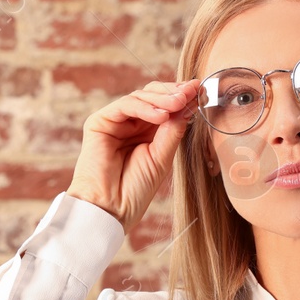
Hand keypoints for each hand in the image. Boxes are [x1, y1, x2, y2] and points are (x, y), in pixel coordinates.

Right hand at [66, 78, 200, 234]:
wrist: (111, 209)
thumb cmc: (134, 190)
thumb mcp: (162, 157)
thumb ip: (173, 130)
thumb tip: (188, 104)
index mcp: (147, 132)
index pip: (165, 105)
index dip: (182, 96)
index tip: (201, 90)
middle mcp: (131, 123)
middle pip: (152, 95)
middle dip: (173, 92)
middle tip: (192, 92)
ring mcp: (115, 122)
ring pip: (140, 97)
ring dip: (162, 98)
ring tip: (179, 103)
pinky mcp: (99, 122)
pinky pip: (124, 106)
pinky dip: (144, 108)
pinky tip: (161, 115)